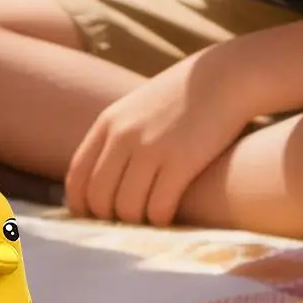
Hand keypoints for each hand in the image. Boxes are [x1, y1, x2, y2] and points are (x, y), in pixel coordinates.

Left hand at [65, 45, 252, 226]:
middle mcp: (122, 136)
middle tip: (127, 226)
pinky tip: (170, 217)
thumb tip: (105, 177)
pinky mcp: (181, 161)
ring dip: (138, 224)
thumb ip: (118, 137)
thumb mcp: (138, 109)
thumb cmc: (185, 96)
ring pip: (127, 208)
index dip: (80, 205)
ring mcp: (150, 148)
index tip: (94, 219)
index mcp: (108, 123)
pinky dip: (161, 221)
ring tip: (150, 222)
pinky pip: (159, 208)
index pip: (77, 176)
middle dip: (109, 220)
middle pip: (98, 197)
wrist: (225, 76)